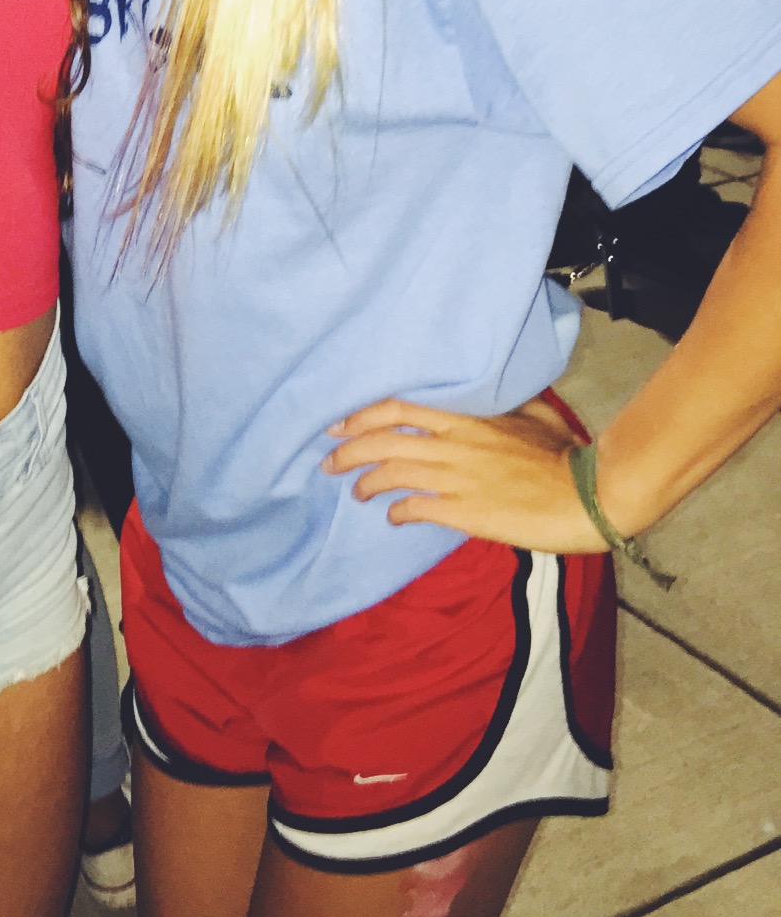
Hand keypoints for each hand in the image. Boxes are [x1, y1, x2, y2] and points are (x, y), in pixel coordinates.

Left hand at [322, 395, 607, 555]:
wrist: (588, 495)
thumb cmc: (566, 455)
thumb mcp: (533, 416)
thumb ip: (505, 407)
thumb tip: (496, 400)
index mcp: (466, 417)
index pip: (399, 407)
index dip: (362, 415)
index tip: (339, 424)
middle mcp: (453, 443)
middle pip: (383, 439)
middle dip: (349, 450)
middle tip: (328, 460)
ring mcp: (457, 477)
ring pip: (393, 473)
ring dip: (367, 482)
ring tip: (356, 491)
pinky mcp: (465, 511)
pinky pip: (416, 507)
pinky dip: (398, 511)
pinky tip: (393, 516)